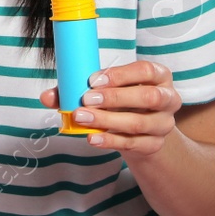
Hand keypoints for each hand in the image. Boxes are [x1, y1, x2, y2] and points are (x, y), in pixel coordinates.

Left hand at [39, 60, 181, 155]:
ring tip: (82, 117)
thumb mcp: (106, 89)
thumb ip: (76, 88)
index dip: (120, 75)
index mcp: (158, 76)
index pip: (145, 70)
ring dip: (107, 120)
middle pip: (147, 97)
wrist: (139, 130)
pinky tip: (92, 137)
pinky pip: (132, 143)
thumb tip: (47, 96)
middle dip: (115, 98)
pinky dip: (109, 141)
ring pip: (138, 123)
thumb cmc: (120, 100)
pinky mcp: (154, 144)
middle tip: (86, 100)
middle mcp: (167, 99)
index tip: (93, 80)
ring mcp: (163, 124)